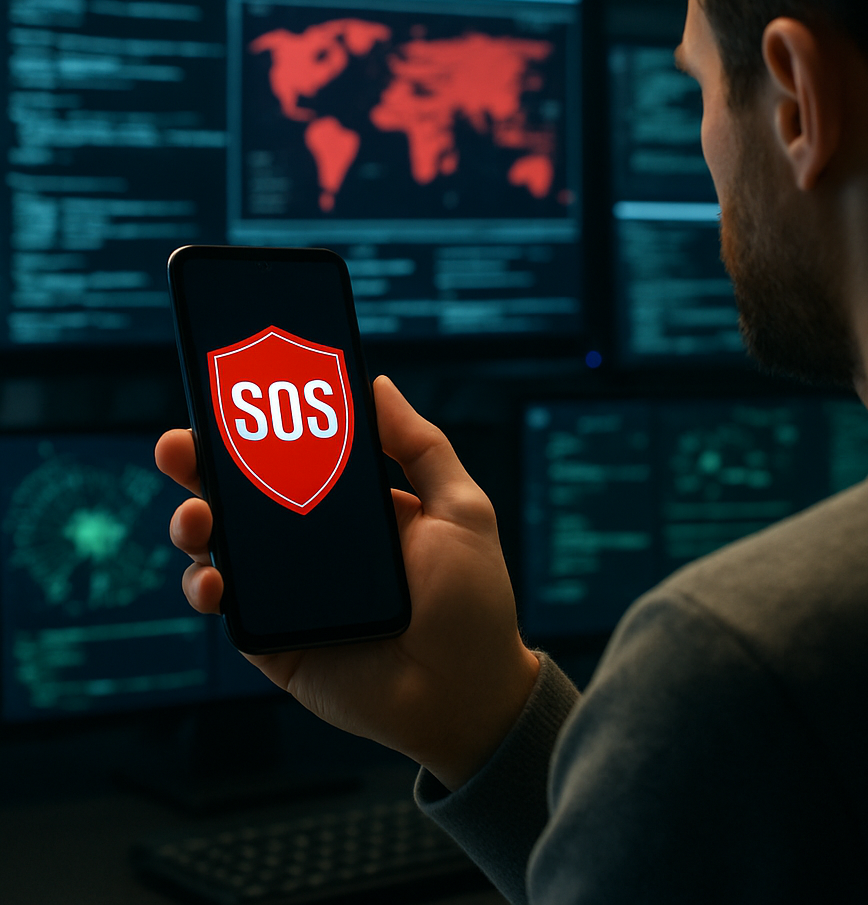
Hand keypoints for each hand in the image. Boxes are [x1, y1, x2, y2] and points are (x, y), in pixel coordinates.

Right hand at [155, 375, 538, 789]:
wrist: (466, 695)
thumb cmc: (473, 602)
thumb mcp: (460, 509)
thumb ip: (420, 446)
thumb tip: (375, 384)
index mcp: (353, 509)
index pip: (293, 458)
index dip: (257, 430)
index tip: (227, 399)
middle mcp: (313, 546)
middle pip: (243, 497)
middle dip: (202, 467)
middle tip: (180, 447)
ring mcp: (288, 593)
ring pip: (220, 548)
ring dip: (193, 523)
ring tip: (197, 516)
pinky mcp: (272, 640)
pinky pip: (225, 608)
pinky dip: (205, 588)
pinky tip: (214, 581)